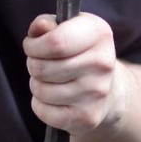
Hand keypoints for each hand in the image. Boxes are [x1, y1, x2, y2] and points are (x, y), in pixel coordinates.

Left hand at [23, 12, 127, 135]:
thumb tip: (39, 27)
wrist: (108, 88)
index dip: (34, 46)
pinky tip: (52, 99)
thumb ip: (48, 24)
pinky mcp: (89, 116)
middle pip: (43, 68)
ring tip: (49, 80)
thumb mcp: (67, 28)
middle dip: (33, 65)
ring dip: (37, 85)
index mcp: (98, 33)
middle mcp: (102, 63)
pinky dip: (40, 106)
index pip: (55, 42)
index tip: (32, 46)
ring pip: (41, 91)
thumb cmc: (79, 52)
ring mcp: (97, 92)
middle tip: (41, 64)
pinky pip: (45, 112)